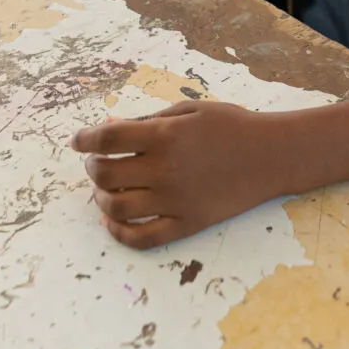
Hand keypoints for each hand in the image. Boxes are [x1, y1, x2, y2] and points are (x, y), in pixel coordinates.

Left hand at [71, 101, 283, 247]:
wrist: (271, 156)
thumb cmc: (231, 125)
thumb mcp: (189, 110)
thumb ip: (147, 120)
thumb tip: (107, 128)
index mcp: (165, 136)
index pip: (106, 139)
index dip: (84, 139)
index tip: (77, 141)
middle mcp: (165, 170)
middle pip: (106, 175)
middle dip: (92, 167)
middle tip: (96, 162)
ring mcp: (175, 201)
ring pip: (117, 208)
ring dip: (100, 198)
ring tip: (104, 189)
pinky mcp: (187, 224)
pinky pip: (142, 238)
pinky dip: (119, 232)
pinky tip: (113, 220)